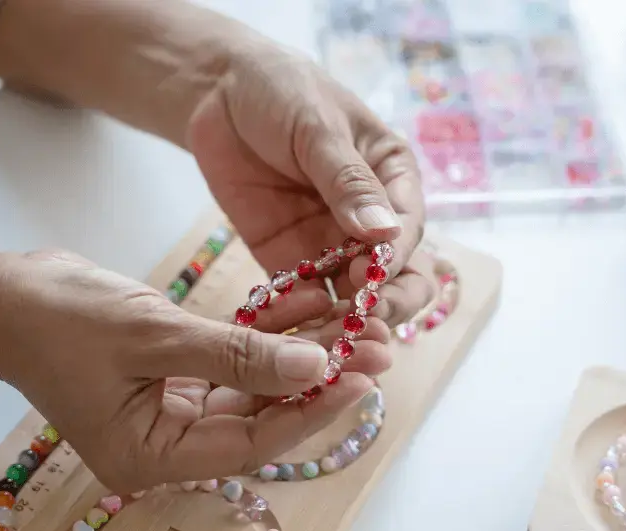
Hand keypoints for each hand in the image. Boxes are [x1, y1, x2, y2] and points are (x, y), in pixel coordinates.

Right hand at [0, 251, 390, 492]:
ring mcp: (168, 410)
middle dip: (319, 375)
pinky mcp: (171, 376)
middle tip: (378, 342)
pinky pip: (232, 359)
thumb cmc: (58, 319)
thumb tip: (317, 369)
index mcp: (153, 456)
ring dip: (300, 349)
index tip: (364, 376)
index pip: (253, 441)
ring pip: (253, 384)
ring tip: (357, 316)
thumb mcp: (154, 334)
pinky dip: (265, 332)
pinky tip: (308, 301)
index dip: (313, 410)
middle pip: (261, 414)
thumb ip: (238, 354)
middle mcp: (166, 443)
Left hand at [187, 44, 434, 325]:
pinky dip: (298, 320)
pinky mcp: (289, 261)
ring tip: (325, 344)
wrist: (218, 91)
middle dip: (382, 304)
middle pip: (394, 278)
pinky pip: (301, 301)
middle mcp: (370, 220)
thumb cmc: (283, 91)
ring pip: (351, 299)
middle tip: (358, 320)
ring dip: (342, 323)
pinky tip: (285, 335)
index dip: (395, 258)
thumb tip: (384, 231)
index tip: (374, 277)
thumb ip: (346, 180)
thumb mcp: (317, 127)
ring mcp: (330, 245)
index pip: (407, 228)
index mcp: (394, 179)